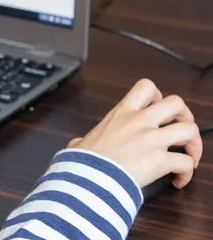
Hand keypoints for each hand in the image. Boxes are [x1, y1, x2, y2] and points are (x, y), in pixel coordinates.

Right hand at [67, 79, 202, 188]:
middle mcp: (141, 121)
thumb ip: (83, 140)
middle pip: (176, 103)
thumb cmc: (84, 158)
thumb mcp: (83, 141)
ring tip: (188, 156)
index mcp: (122, 113)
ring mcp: (153, 140)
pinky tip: (177, 181)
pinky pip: (186, 163)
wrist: (89, 176)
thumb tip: (76, 146)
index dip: (159, 96)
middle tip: (181, 131)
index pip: (146, 87)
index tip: (159, 111)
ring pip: (190, 130)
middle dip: (185, 116)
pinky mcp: (160, 160)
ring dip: (194, 144)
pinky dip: (186, 174)